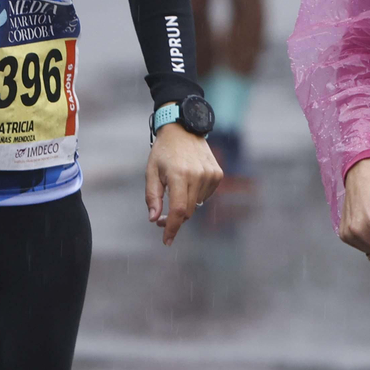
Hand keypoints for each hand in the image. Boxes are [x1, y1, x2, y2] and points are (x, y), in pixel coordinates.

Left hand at [145, 124, 222, 245]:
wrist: (184, 128)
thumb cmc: (163, 152)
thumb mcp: (151, 172)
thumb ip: (152, 197)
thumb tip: (155, 219)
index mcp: (179, 175)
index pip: (179, 210)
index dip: (172, 228)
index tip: (166, 241)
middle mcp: (197, 175)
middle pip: (188, 211)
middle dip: (175, 218)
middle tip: (161, 215)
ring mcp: (210, 175)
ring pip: (196, 204)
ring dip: (185, 203)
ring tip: (175, 187)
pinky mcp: (217, 174)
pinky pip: (205, 195)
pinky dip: (195, 194)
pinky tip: (189, 180)